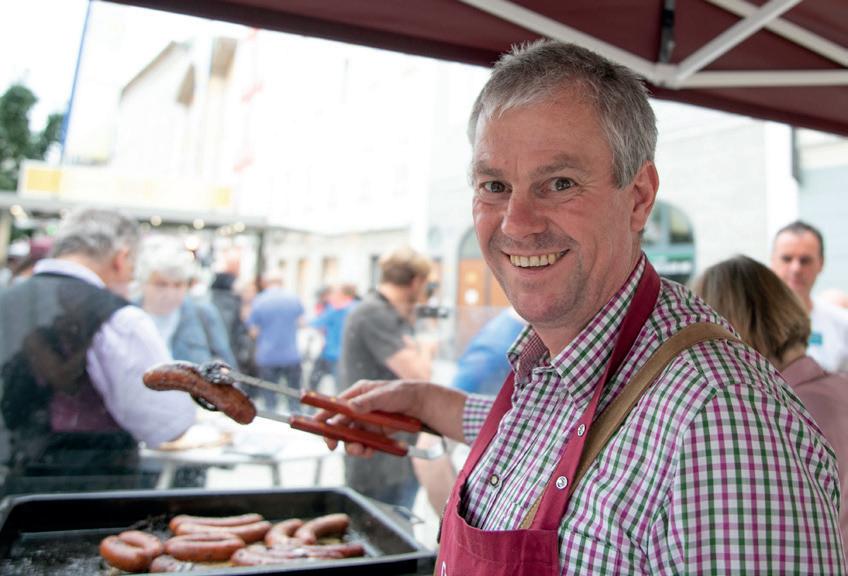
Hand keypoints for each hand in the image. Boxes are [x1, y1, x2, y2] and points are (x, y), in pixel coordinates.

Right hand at [312, 379, 467, 454]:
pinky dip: (366, 449)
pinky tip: (370, 452)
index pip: (334, 405)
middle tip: (334, 447)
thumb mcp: (387, 395)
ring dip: (352, 446)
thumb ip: (368, 401)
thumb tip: (349, 407)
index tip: (315, 427)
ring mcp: (368, 420)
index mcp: (358, 393)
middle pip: (340, 424)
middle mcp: (360, 407)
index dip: (323, 416)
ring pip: (352, 436)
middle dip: (337, 436)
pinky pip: (366, 443)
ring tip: (360, 451)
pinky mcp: (377, 432)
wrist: (425, 405)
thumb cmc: (405, 394)